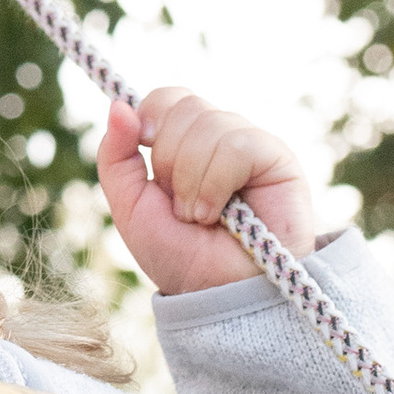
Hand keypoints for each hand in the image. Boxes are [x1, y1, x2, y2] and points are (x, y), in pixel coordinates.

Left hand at [98, 87, 317, 295]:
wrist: (221, 295)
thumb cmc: (181, 258)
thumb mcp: (130, 208)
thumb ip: (116, 156)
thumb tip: (118, 105)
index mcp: (185, 143)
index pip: (167, 97)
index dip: (151, 118)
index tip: (146, 151)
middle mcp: (219, 137)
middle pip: (183, 106)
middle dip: (169, 161)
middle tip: (180, 205)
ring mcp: (250, 146)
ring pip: (208, 124)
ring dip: (192, 181)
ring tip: (201, 217)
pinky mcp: (277, 159)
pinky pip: (237, 144)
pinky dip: (217, 183)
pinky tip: (222, 215)